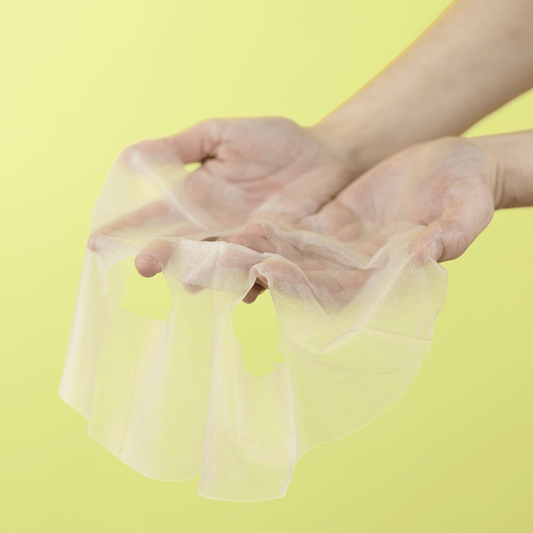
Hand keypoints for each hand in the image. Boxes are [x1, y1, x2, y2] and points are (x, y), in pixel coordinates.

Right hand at [88, 117, 356, 279]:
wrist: (325, 156)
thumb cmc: (273, 141)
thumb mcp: (220, 136)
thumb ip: (181, 148)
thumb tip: (129, 157)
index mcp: (198, 200)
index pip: (157, 217)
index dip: (129, 228)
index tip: (97, 241)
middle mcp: (217, 228)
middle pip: (185, 246)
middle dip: (164, 256)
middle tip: (143, 266)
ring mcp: (247, 243)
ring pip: (222, 262)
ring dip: (207, 273)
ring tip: (190, 281)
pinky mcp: (280, 253)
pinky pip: (265, 270)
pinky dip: (256, 281)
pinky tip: (244, 292)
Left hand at [228, 137, 495, 300]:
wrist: (453, 165)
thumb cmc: (467, 188)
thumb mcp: (466, 208)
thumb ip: (450, 235)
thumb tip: (425, 258)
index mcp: (389, 275)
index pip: (342, 290)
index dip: (306, 285)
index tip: (273, 274)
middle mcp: (360, 269)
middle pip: (308, 279)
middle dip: (269, 273)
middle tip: (230, 267)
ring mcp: (343, 249)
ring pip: (296, 258)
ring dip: (261, 256)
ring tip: (227, 249)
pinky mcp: (332, 227)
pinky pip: (297, 234)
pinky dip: (272, 234)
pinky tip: (245, 228)